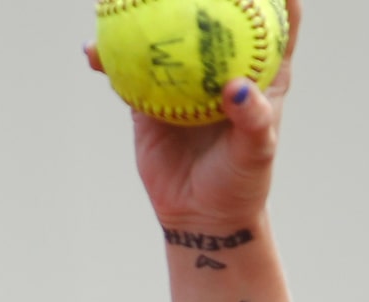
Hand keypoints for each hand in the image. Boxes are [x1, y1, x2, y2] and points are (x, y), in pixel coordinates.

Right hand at [85, 0, 303, 232]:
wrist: (202, 214)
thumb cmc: (240, 184)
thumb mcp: (255, 155)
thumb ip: (252, 119)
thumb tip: (237, 86)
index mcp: (260, 71)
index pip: (277, 23)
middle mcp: (221, 64)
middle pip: (211, 11)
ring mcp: (183, 74)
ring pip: (163, 29)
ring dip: (141, 7)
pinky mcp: (149, 92)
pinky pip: (124, 66)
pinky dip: (106, 56)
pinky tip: (92, 52)